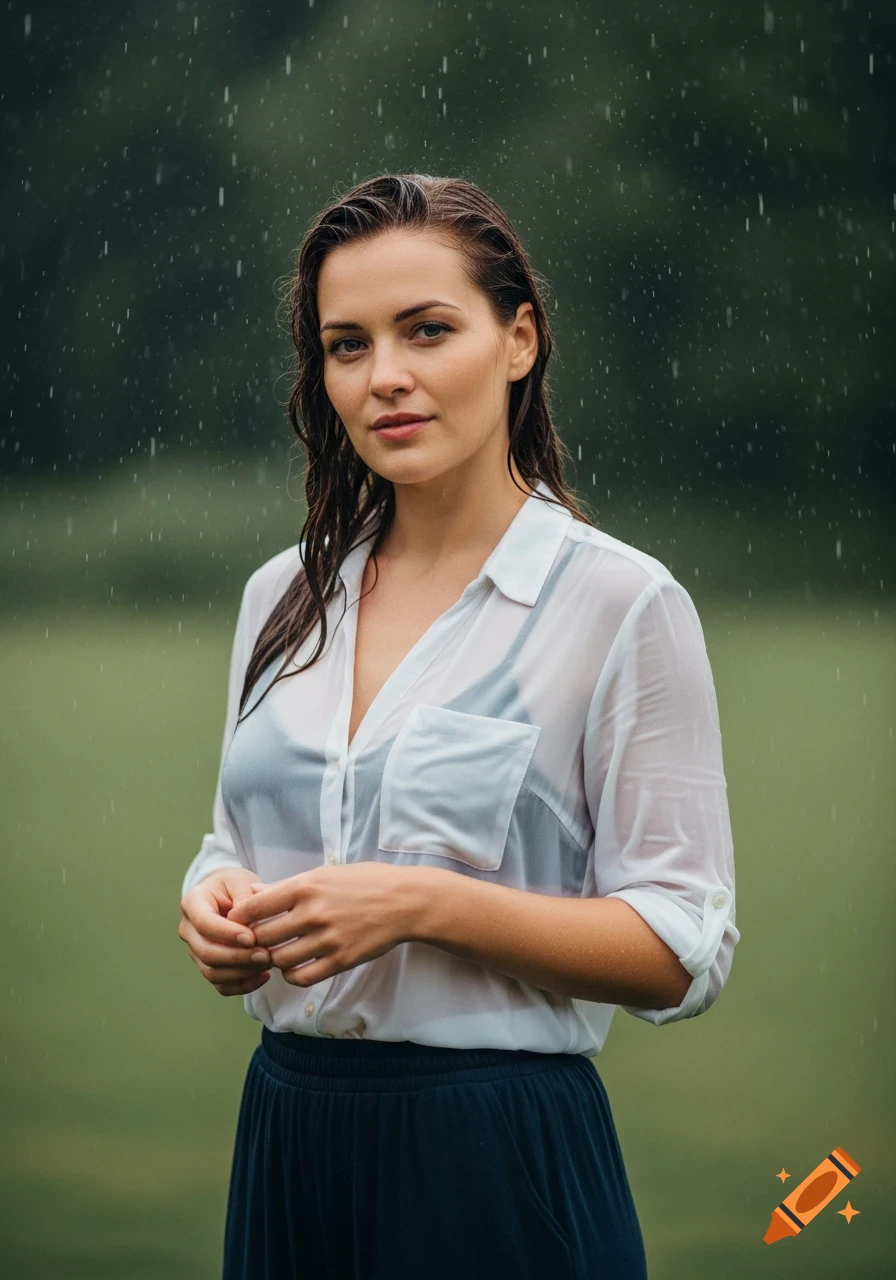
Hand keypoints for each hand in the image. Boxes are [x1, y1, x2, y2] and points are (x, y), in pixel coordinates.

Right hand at [179, 866, 273, 996]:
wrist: (230, 895)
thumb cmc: (236, 885)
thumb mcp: (242, 881)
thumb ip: (246, 898)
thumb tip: (250, 923)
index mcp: (193, 903)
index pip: (204, 923)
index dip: (227, 934)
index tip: (252, 937)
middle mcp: (189, 930)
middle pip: (206, 952)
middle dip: (237, 957)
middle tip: (265, 955)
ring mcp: (196, 951)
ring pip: (212, 972)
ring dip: (242, 972)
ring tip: (268, 962)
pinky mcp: (208, 966)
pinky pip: (221, 985)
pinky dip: (243, 985)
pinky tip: (264, 975)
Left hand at [225, 861, 421, 986]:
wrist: (405, 901)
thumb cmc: (365, 882)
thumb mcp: (325, 874)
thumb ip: (287, 886)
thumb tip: (254, 893)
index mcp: (305, 886)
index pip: (253, 907)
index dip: (240, 917)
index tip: (241, 922)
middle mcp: (312, 913)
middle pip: (262, 937)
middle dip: (254, 941)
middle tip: (255, 943)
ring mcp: (326, 939)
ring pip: (279, 959)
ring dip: (273, 959)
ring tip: (277, 953)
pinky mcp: (340, 960)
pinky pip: (302, 977)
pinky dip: (291, 975)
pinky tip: (295, 967)